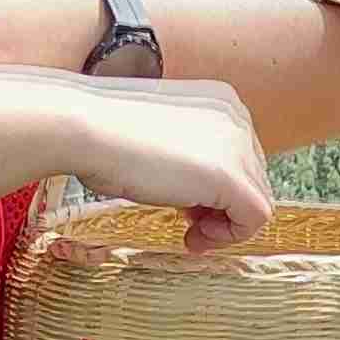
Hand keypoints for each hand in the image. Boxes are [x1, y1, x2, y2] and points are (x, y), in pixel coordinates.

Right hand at [59, 79, 273, 253]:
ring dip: (225, 225)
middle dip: (223, 208)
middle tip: (188, 223)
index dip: (219, 189)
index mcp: (222, 102)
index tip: (188, 205)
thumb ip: (189, 154)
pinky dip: (230, 236)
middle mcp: (237, 117)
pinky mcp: (229, 176)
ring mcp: (236, 145)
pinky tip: (194, 238)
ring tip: (190, 232)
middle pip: (253, 178)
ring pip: (257, 200)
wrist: (82, 128)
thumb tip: (202, 190)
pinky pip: (256, 218)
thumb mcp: (160, 137)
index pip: (242, 156)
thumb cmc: (104, 132)